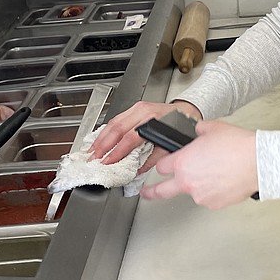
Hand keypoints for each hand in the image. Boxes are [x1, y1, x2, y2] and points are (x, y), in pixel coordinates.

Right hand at [88, 99, 202, 174]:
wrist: (187, 112)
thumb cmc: (181, 128)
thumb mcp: (169, 146)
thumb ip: (152, 159)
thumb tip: (135, 171)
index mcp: (153, 120)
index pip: (130, 138)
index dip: (117, 152)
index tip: (107, 163)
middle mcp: (144, 111)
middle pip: (117, 128)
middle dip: (103, 145)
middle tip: (93, 158)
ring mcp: (138, 107)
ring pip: (114, 122)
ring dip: (101, 137)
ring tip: (92, 151)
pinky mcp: (135, 107)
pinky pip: (117, 118)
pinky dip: (106, 130)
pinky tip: (100, 139)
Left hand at [141, 120, 257, 208]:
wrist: (258, 162)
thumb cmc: (238, 146)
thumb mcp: (212, 128)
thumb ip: (198, 131)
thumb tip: (196, 132)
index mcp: (182, 162)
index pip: (162, 166)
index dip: (166, 163)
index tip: (166, 164)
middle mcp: (187, 181)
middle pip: (161, 191)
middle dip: (151, 192)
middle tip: (146, 193)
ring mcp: (200, 196)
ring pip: (192, 191)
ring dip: (197, 184)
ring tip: (216, 171)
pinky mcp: (214, 204)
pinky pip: (208, 197)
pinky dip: (213, 190)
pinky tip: (224, 179)